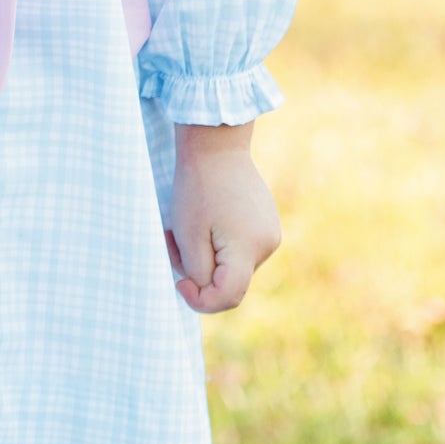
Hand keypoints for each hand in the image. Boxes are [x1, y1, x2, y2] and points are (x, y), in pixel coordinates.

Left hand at [165, 121, 280, 314]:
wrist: (215, 143)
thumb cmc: (197, 187)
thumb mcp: (189, 235)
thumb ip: (199, 272)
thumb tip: (208, 292)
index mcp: (249, 249)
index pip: (228, 297)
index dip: (200, 300)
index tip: (178, 282)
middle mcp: (267, 244)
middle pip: (231, 281)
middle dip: (200, 273)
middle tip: (173, 242)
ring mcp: (271, 232)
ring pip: (235, 266)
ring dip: (209, 256)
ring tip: (189, 225)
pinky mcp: (267, 222)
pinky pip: (241, 249)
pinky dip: (220, 244)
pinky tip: (206, 219)